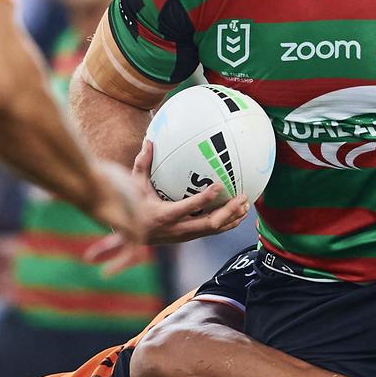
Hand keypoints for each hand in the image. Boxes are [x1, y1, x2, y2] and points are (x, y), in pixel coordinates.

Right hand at [85, 140, 250, 275]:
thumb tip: (149, 140)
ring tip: (246, 205)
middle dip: (228, 212)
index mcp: (164, 215)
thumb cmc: (132, 205)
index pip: (189, 208)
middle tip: (242, 197)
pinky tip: (238, 213)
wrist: (130, 235)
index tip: (219, 185)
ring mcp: (185, 235)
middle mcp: (177, 229)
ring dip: (232, 218)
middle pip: (209, 224)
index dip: (205, 198)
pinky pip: (212, 231)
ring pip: (214, 230)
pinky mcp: (189, 237)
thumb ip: (142, 164)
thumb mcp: (134, 185)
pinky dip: (227, 223)